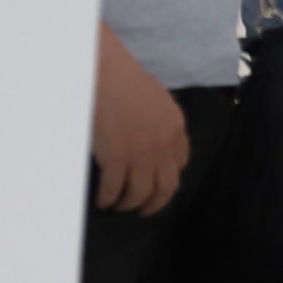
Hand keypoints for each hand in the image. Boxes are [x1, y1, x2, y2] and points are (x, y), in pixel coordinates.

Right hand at [92, 33, 189, 215]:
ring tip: (118, 206)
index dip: (168, 177)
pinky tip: (102, 200)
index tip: (157, 183)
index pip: (180, 163)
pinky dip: (108, 198)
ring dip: (128, 204)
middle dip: (154, 203)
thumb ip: (161, 122)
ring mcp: (141, 153)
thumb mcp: (157, 99)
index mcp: (176, 128)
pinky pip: (115, 189)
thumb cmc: (125, 79)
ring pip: (140, 193)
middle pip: (167, 187)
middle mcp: (163, 144)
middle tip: (142, 210)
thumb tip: (154, 139)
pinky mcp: (117, 157)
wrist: (105, 72)